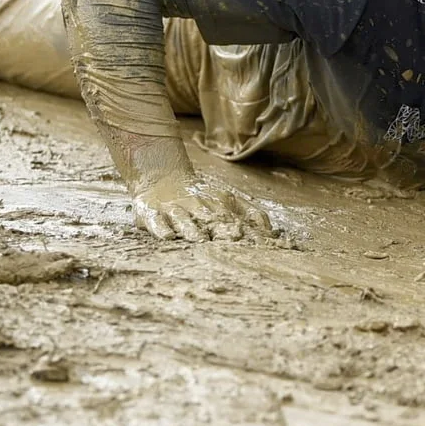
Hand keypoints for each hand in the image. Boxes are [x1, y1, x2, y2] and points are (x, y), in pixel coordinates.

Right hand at [131, 173, 275, 242]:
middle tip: (231, 244)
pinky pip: (156, 221)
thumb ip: (252, 214)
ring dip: (191, 230)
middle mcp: (198, 206)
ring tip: (199, 239)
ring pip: (184, 220)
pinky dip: (161, 228)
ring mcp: (175, 209)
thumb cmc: (201, 197)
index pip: (235, 219)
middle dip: (220, 232)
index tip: (259, 247)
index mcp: (220, 204)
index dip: (247, 233)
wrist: (162, 178)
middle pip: (210, 219)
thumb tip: (272, 232)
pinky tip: (168, 236)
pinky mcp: (152, 213)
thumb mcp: (229, 200)